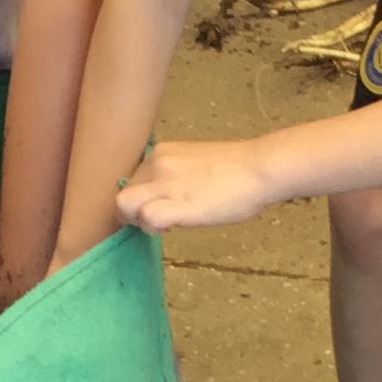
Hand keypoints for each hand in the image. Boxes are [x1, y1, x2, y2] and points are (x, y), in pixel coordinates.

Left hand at [115, 136, 282, 232]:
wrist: (258, 169)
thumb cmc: (236, 170)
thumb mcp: (194, 163)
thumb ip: (173, 175)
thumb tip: (164, 196)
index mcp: (160, 153)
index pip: (130, 181)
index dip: (141, 199)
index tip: (159, 206)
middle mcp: (156, 163)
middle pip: (123, 194)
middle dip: (135, 212)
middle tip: (161, 220)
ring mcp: (165, 183)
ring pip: (125, 205)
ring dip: (139, 221)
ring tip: (165, 225)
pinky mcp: (176, 203)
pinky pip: (145, 218)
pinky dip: (152, 228)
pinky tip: (171, 228)